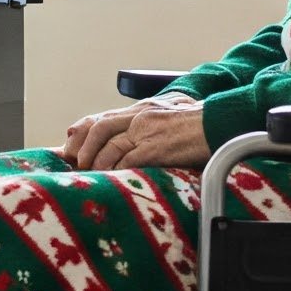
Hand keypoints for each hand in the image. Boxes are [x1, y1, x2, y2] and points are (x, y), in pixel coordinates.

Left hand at [57, 93, 208, 170]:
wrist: (221, 124)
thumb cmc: (200, 126)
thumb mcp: (169, 117)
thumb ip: (149, 125)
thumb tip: (135, 143)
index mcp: (141, 109)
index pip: (103, 118)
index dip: (82, 131)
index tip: (68, 143)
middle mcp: (140, 116)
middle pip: (99, 129)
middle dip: (83, 148)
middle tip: (75, 164)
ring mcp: (147, 131)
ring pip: (109, 147)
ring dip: (97, 164)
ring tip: (93, 177)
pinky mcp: (156, 147)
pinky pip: (127, 161)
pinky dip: (116, 172)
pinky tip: (112, 180)